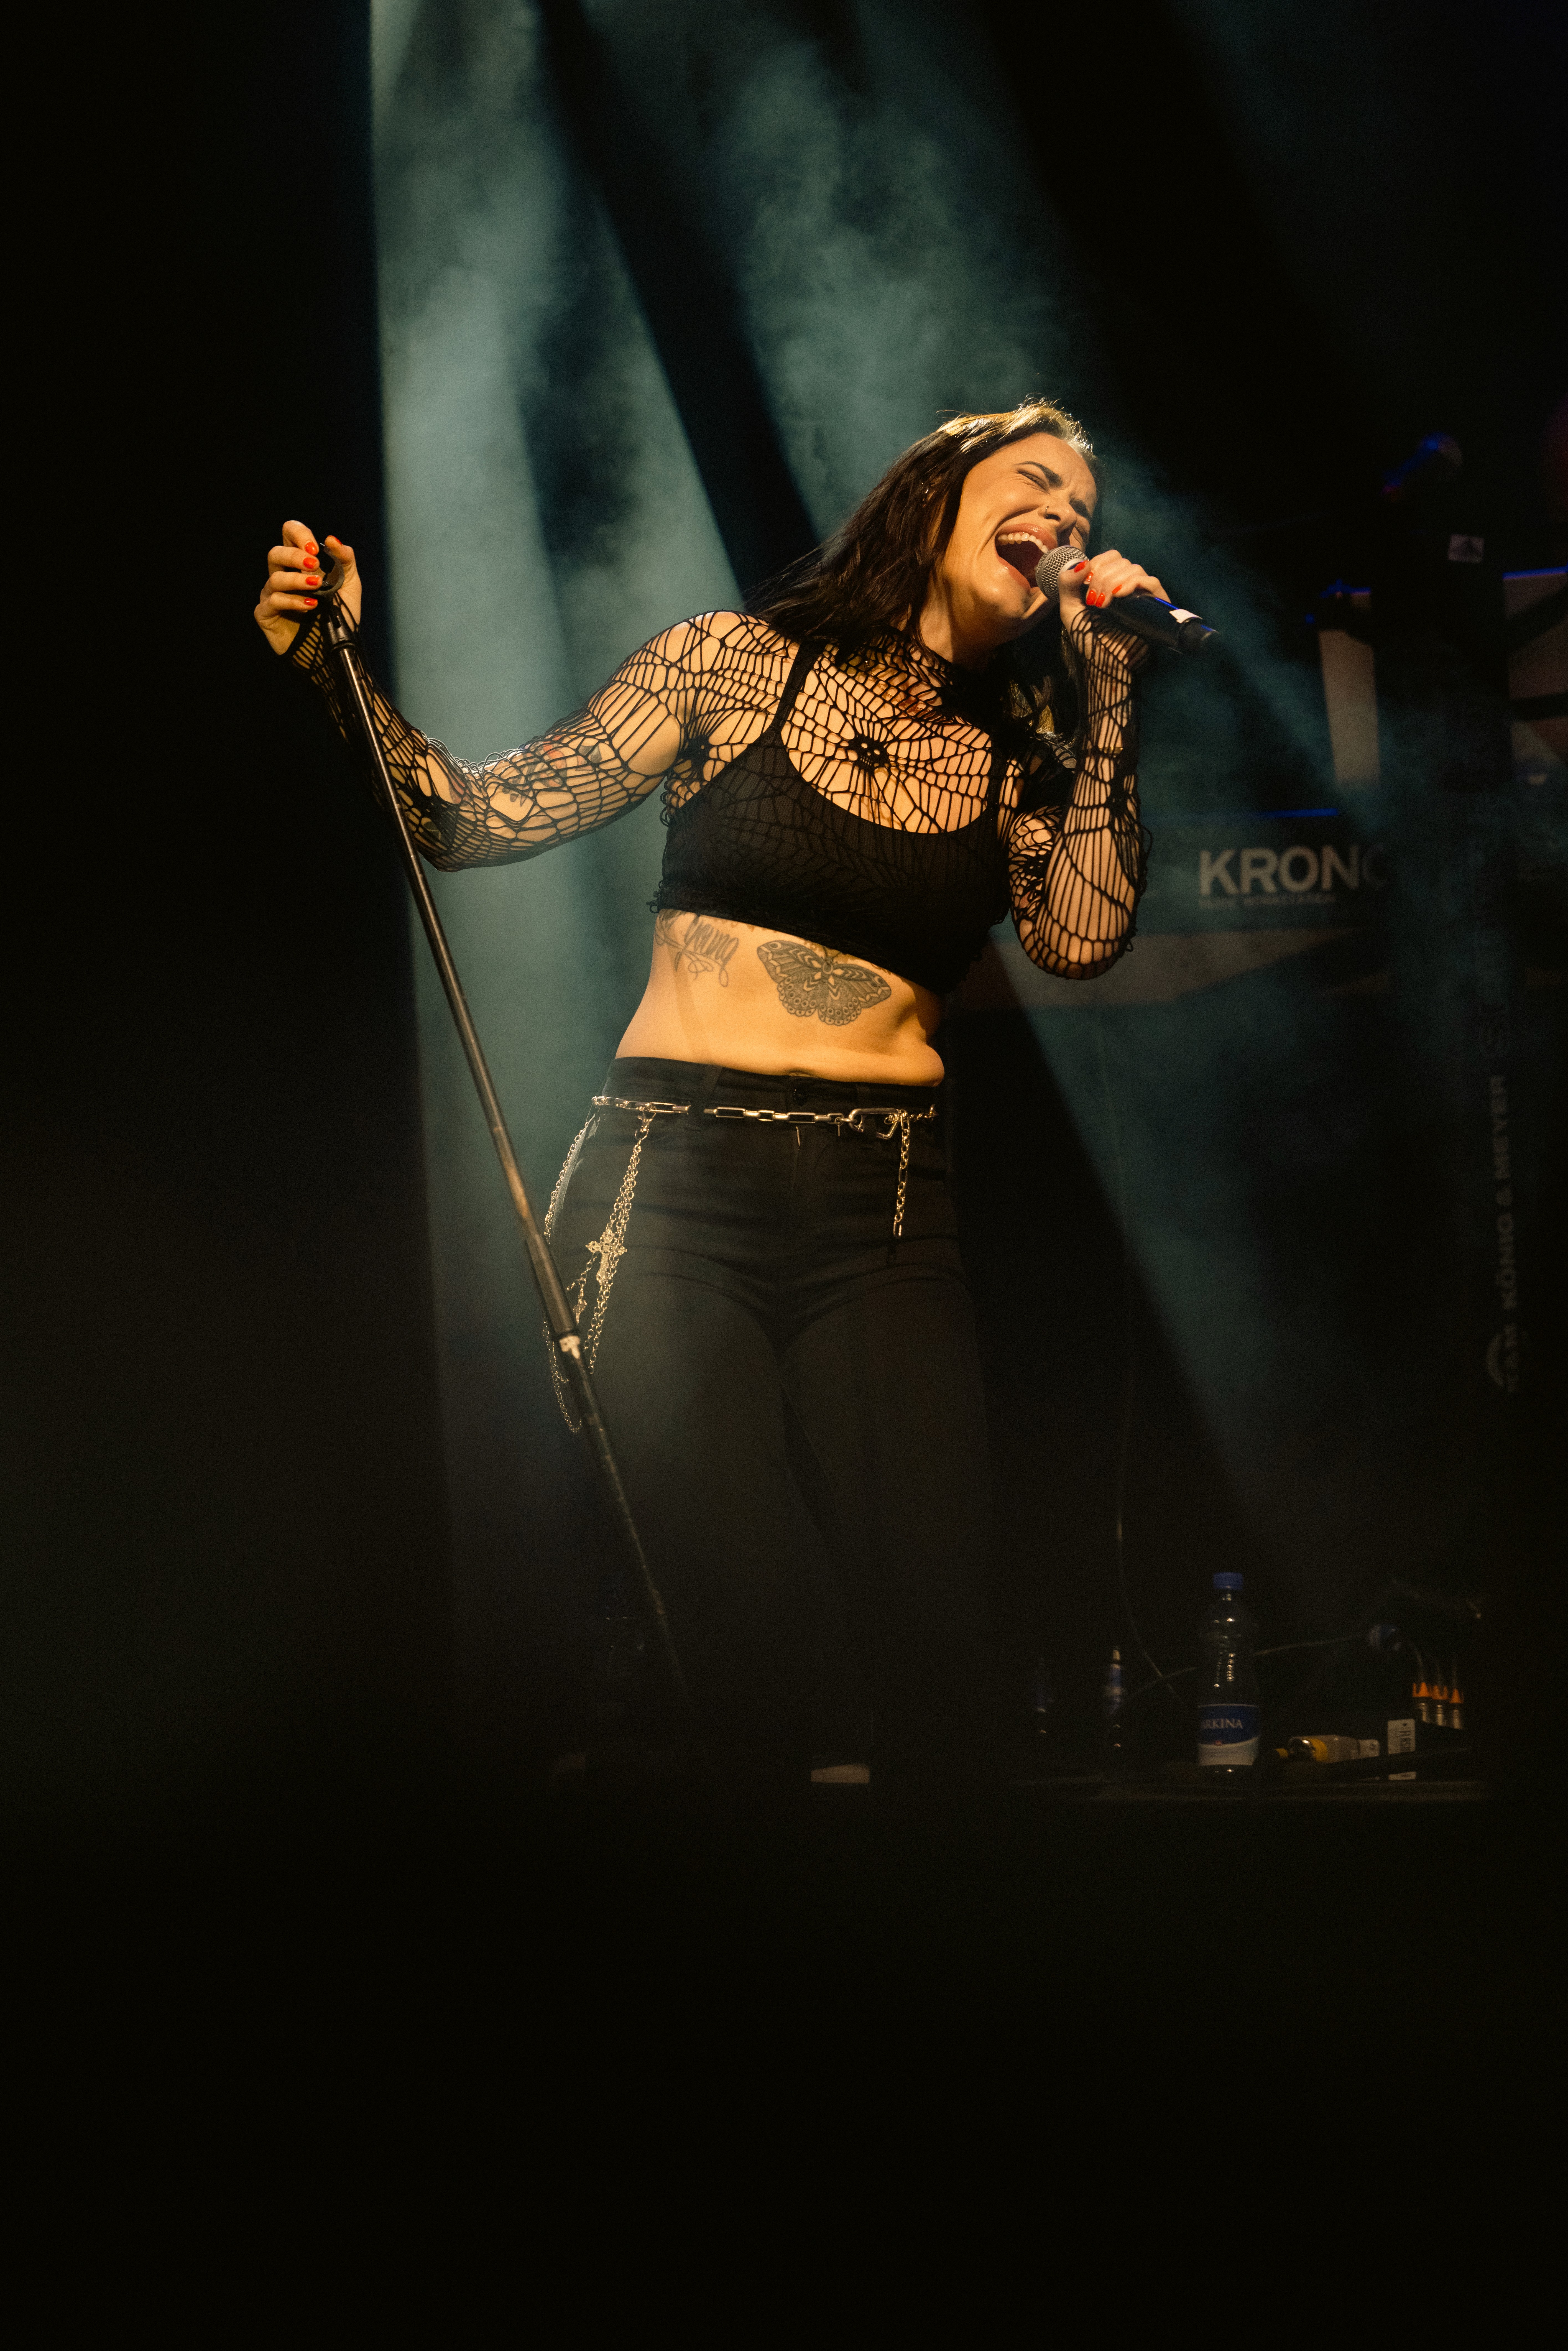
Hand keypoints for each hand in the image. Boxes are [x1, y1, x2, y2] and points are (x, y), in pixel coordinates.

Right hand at [254, 520, 361, 654]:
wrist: (336, 650)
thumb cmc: (340, 617)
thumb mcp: (349, 585)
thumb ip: (345, 560)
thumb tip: (333, 539)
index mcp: (298, 563)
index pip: (288, 534)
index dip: (298, 534)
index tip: (315, 547)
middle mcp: (282, 576)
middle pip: (275, 553)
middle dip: (294, 555)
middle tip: (314, 564)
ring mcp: (271, 595)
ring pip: (275, 578)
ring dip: (297, 580)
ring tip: (317, 587)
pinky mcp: (266, 614)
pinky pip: (274, 601)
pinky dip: (293, 601)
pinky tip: (311, 605)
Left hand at [1055, 547, 1168, 664]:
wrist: (1103, 662)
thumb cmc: (1088, 638)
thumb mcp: (1069, 609)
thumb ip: (1067, 583)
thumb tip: (1081, 562)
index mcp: (1109, 582)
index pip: (1111, 557)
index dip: (1098, 564)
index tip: (1087, 584)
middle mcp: (1127, 585)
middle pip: (1121, 561)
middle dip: (1103, 577)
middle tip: (1094, 601)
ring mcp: (1141, 594)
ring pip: (1135, 568)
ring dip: (1115, 582)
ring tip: (1105, 605)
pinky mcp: (1154, 604)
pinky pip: (1151, 581)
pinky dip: (1135, 583)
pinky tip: (1121, 595)